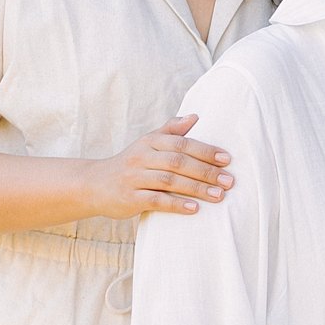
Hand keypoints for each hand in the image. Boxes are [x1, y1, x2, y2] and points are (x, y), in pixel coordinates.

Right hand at [89, 113, 232, 221]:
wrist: (94, 184)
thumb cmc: (130, 163)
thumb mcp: (148, 143)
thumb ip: (171, 130)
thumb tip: (195, 116)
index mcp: (150, 142)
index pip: (182, 143)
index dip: (205, 151)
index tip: (227, 159)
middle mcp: (142, 157)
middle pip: (178, 162)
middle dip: (206, 171)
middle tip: (229, 181)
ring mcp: (134, 178)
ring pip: (169, 181)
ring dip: (197, 188)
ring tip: (219, 196)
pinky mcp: (129, 198)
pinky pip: (156, 200)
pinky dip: (176, 204)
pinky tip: (194, 208)